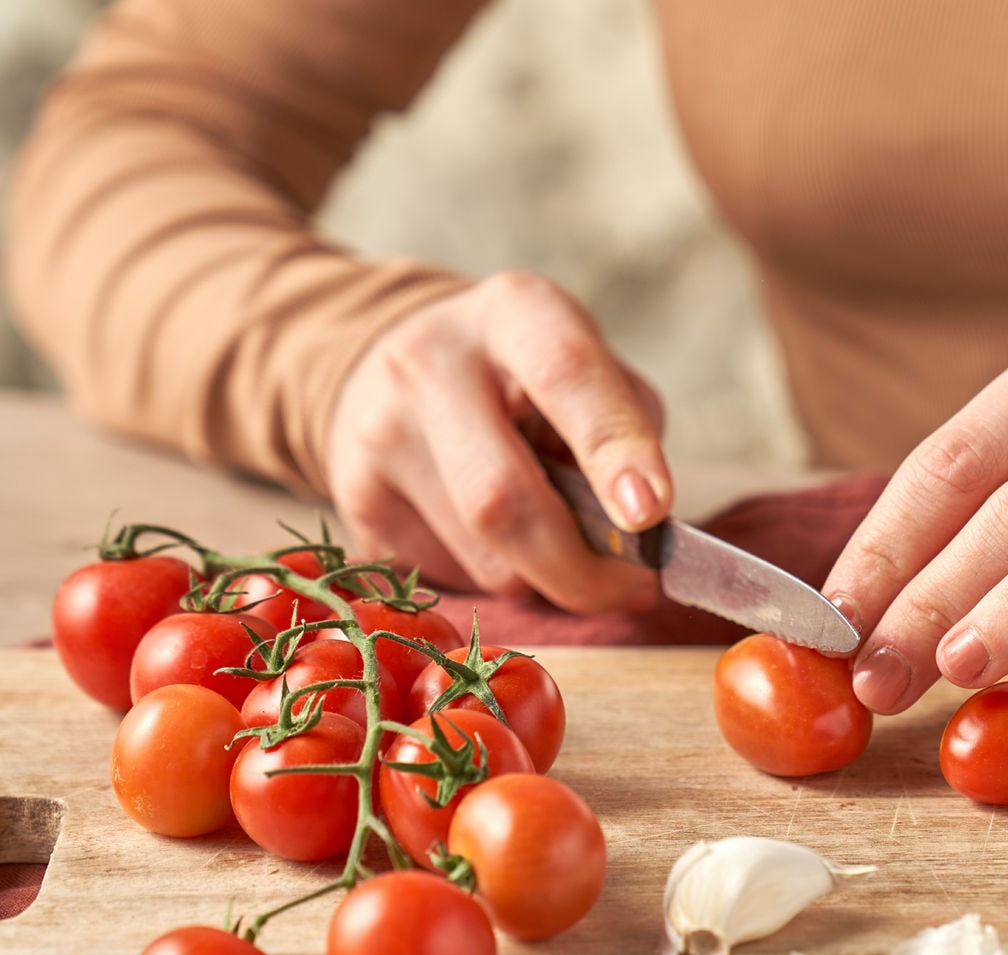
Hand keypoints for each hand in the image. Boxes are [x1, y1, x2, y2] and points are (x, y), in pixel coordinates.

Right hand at [325, 272, 669, 611]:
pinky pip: (450, 578)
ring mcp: (379, 432)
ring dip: (544, 578)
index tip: (651, 513)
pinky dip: (497, 579)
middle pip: (505, 499)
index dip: (613, 449)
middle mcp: (430, 362)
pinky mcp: (356, 498)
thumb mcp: (586, 366)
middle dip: (581, 567)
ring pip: (484, 559)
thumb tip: (636, 535)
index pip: (567, 377)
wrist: (393, 365)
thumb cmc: (526, 379)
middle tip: (633, 589)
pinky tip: (496, 542)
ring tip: (560, 550)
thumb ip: (625, 430)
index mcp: (514, 312)